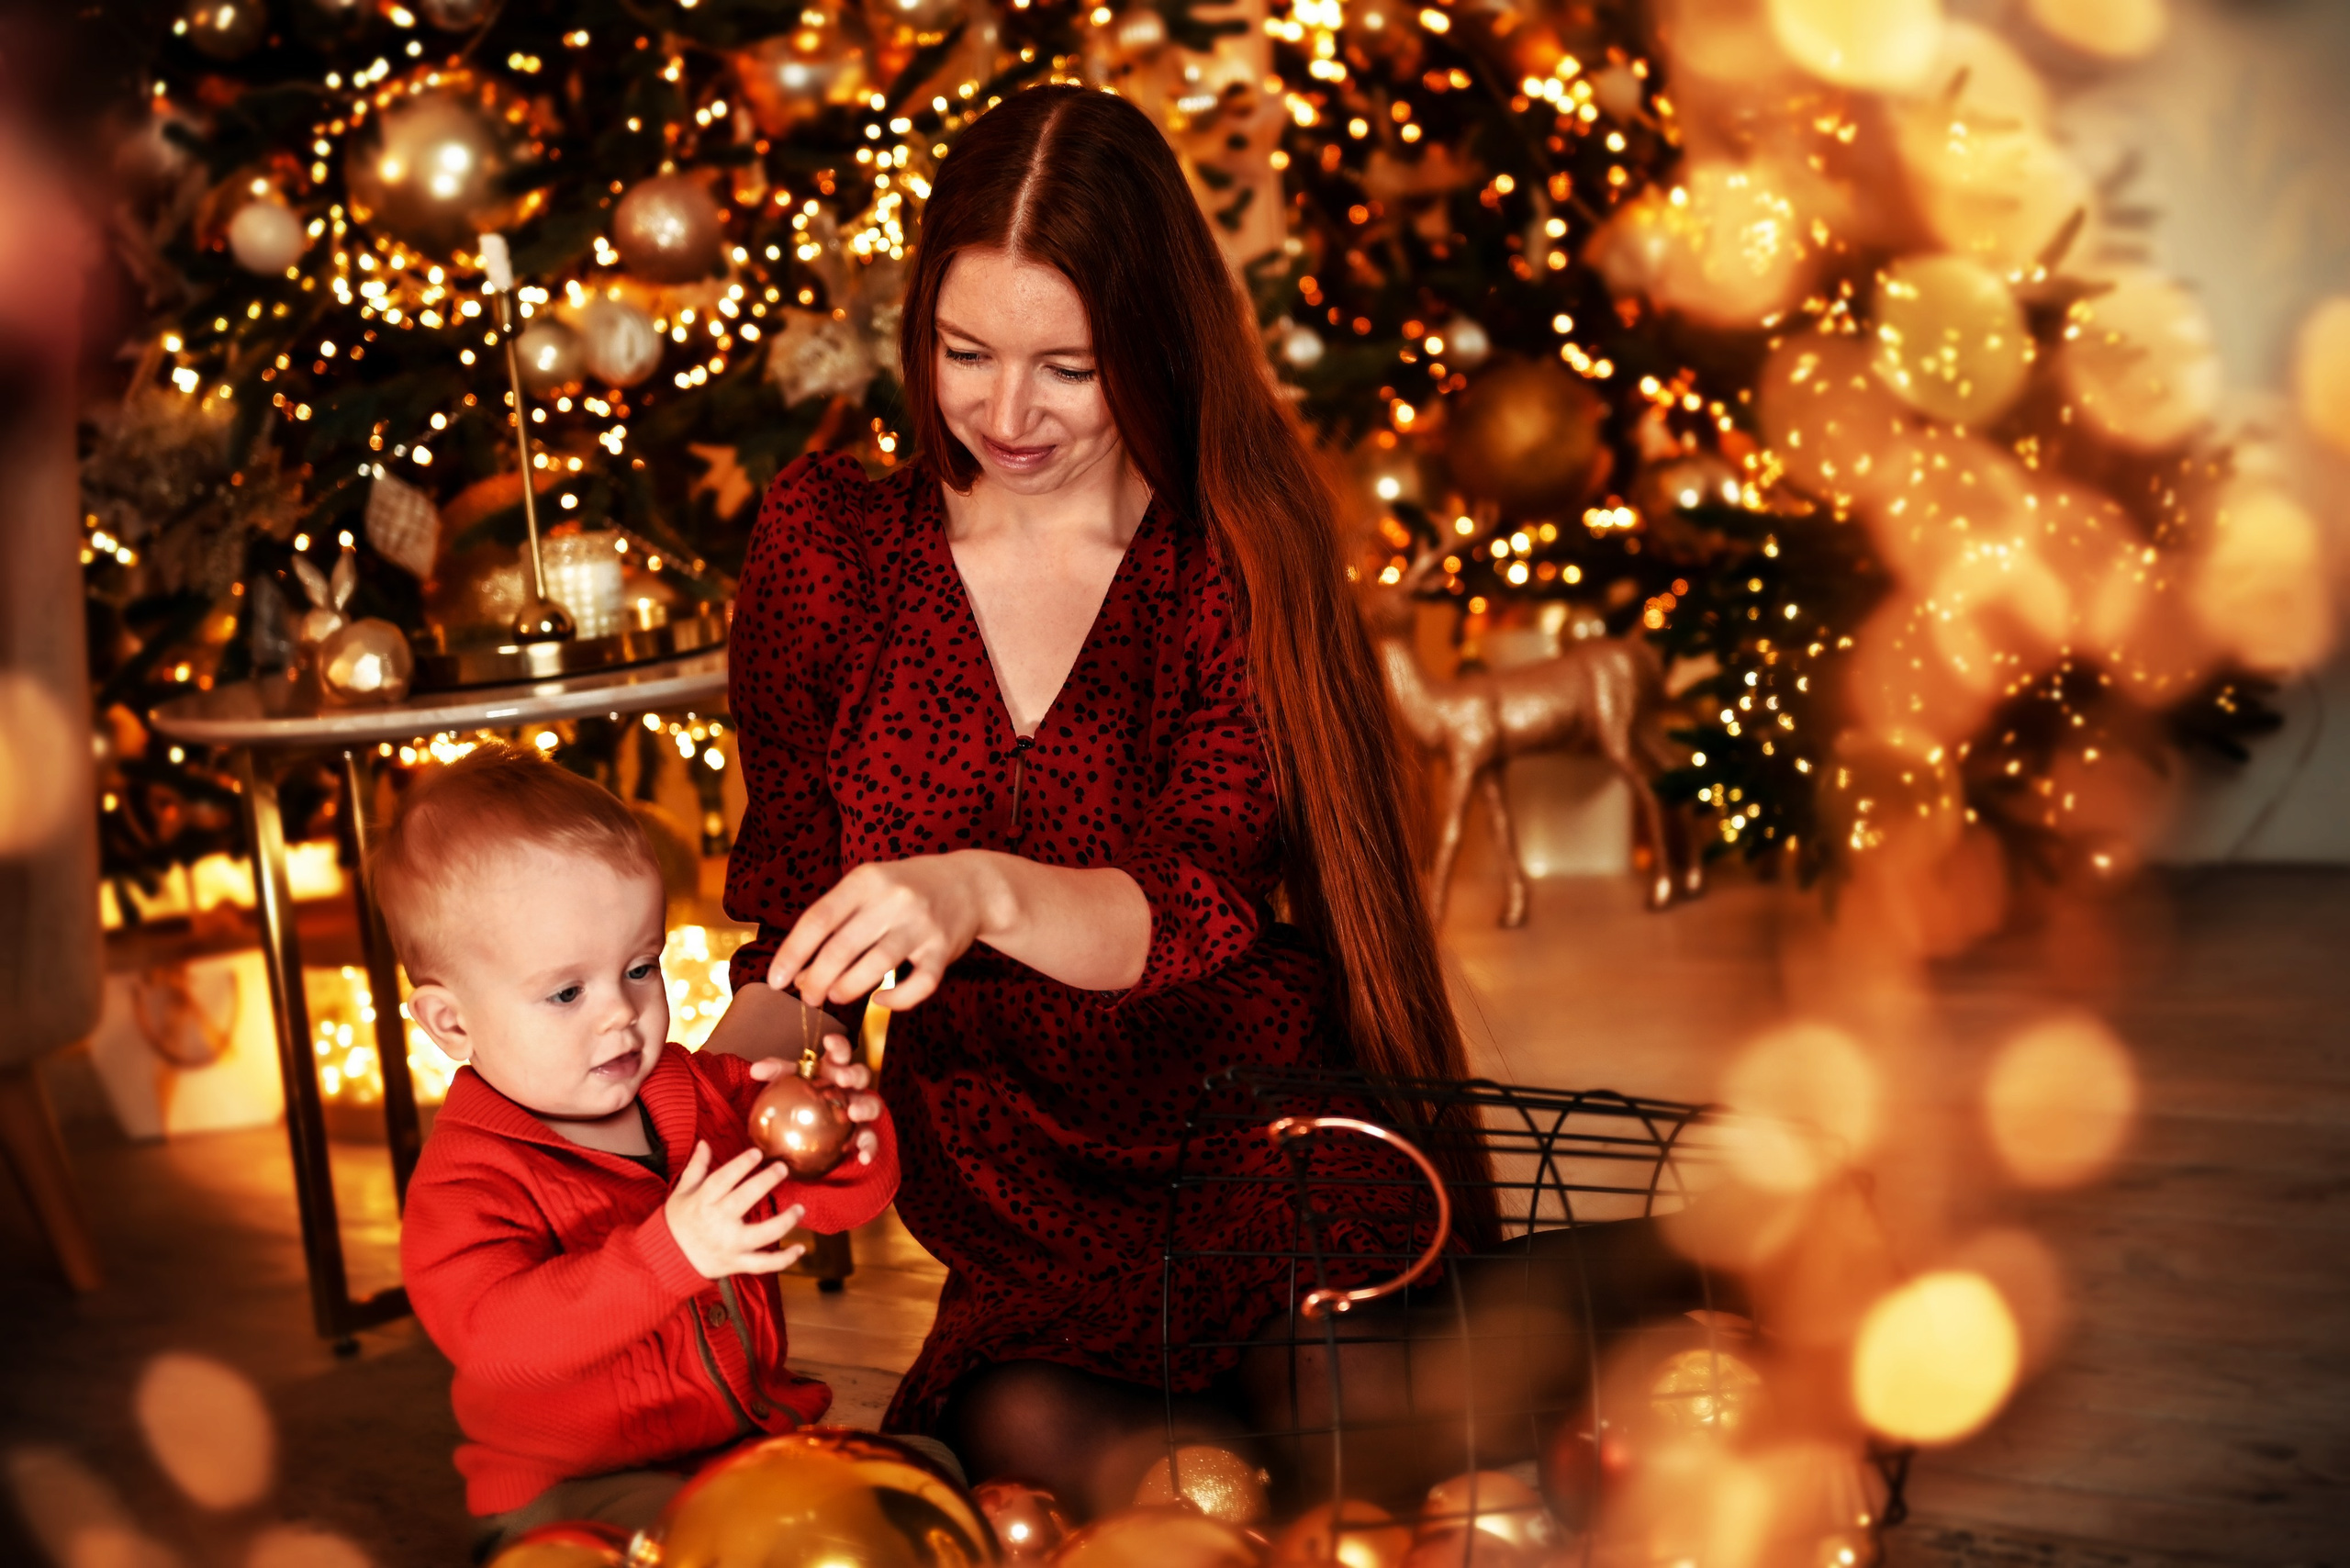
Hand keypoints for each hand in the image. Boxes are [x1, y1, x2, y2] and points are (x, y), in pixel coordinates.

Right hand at [664, 1142, 806, 1278]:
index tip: (757, 1152)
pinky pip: (763, 1264)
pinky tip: (801, 1248)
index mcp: (702, 1202)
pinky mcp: (736, 1264)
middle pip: (744, 1200)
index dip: (740, 1165)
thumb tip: (705, 1143)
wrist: (667, 1259)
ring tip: (800, 1208)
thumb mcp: (681, 1193)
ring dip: (784, 1222)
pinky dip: (783, 1260)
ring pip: (761, 1234)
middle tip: (782, 1168)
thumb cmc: (678, 1222)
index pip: (722, 1180)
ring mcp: (729, 1245)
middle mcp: (717, 1223)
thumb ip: (696, 1168)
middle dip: (765, 1182)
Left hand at [748, 1031, 886, 1164]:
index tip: (827, 1042)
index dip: (838, 1045)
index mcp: (835, 1069)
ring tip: (854, 1113)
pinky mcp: (862, 1134)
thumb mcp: (785, 1083)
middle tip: (842, 1079)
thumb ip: (775, 1074)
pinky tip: (862, 1158)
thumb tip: (755, 1070)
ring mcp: (860, 1110)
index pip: (840, 1052)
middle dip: (854, 1074)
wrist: (807, 1131)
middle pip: (861, 1075)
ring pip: (873, 1105)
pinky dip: (869, 1148)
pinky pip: (870, 1141)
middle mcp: (851, 1088)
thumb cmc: (798, 1098)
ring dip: (866, 1107)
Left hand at [767, 853, 998, 1010]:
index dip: (792, 953)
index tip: (776, 980)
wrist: (970, 884)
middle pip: (841, 949)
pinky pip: (917, 986)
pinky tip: (881, 1000)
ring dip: (847, 989)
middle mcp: (893, 899)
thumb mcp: (869, 889)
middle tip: (809, 997)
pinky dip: (895, 1001)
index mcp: (866, 880)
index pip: (818, 919)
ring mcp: (921, 924)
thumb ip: (835, 923)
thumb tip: (799, 972)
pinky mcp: (943, 949)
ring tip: (837, 996)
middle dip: (817, 981)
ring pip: (875, 968)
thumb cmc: (906, 889)